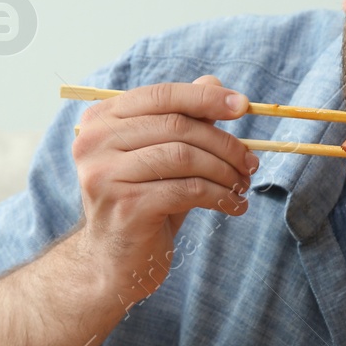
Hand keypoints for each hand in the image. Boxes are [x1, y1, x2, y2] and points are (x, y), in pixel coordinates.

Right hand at [70, 75, 253, 302]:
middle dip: (224, 143)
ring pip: (185, 157)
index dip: (205, 98)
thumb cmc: (140, 203)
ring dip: (225, 171)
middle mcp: (94, 144)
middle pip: (177, 126)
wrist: (112, 262)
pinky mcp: (127, 207)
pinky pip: (188, 190)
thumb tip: (213, 83)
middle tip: (250, 162)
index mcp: (99, 121)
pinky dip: (220, 196)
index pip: (160, 96)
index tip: (244, 107)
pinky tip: (234, 205)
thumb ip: (181, 119)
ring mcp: (106, 176)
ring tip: (242, 185)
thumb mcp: (161, 156)